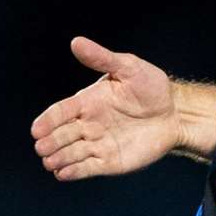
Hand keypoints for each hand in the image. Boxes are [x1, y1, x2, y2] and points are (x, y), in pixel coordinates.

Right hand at [31, 37, 182, 179]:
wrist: (177, 113)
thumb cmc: (152, 88)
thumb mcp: (130, 68)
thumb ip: (103, 59)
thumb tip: (77, 42)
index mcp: (87, 102)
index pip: (59, 112)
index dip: (47, 121)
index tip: (37, 130)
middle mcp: (88, 124)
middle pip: (60, 135)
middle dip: (50, 142)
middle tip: (44, 147)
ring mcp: (97, 144)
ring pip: (70, 154)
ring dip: (58, 159)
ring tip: (51, 162)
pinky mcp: (109, 161)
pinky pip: (87, 168)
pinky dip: (74, 172)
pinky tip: (65, 173)